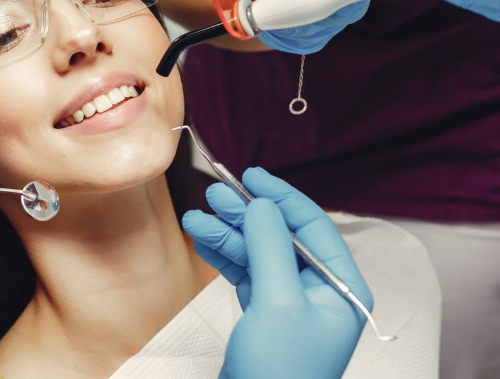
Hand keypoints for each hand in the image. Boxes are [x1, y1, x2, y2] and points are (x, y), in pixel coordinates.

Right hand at [182, 167, 371, 378]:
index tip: (251, 176)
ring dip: (226, 235)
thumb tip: (262, 205)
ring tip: (195, 220)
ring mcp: (290, 305)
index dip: (281, 198)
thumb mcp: (279, 302)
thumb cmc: (281, 374)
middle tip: (214, 195)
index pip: (312, 227)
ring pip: (257, 254)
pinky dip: (222, 256)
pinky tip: (203, 242)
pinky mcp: (264, 317)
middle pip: (280, 237)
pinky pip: (244, 274)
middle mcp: (318, 294)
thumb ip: (271, 247)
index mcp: (341, 289)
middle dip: (246, 215)